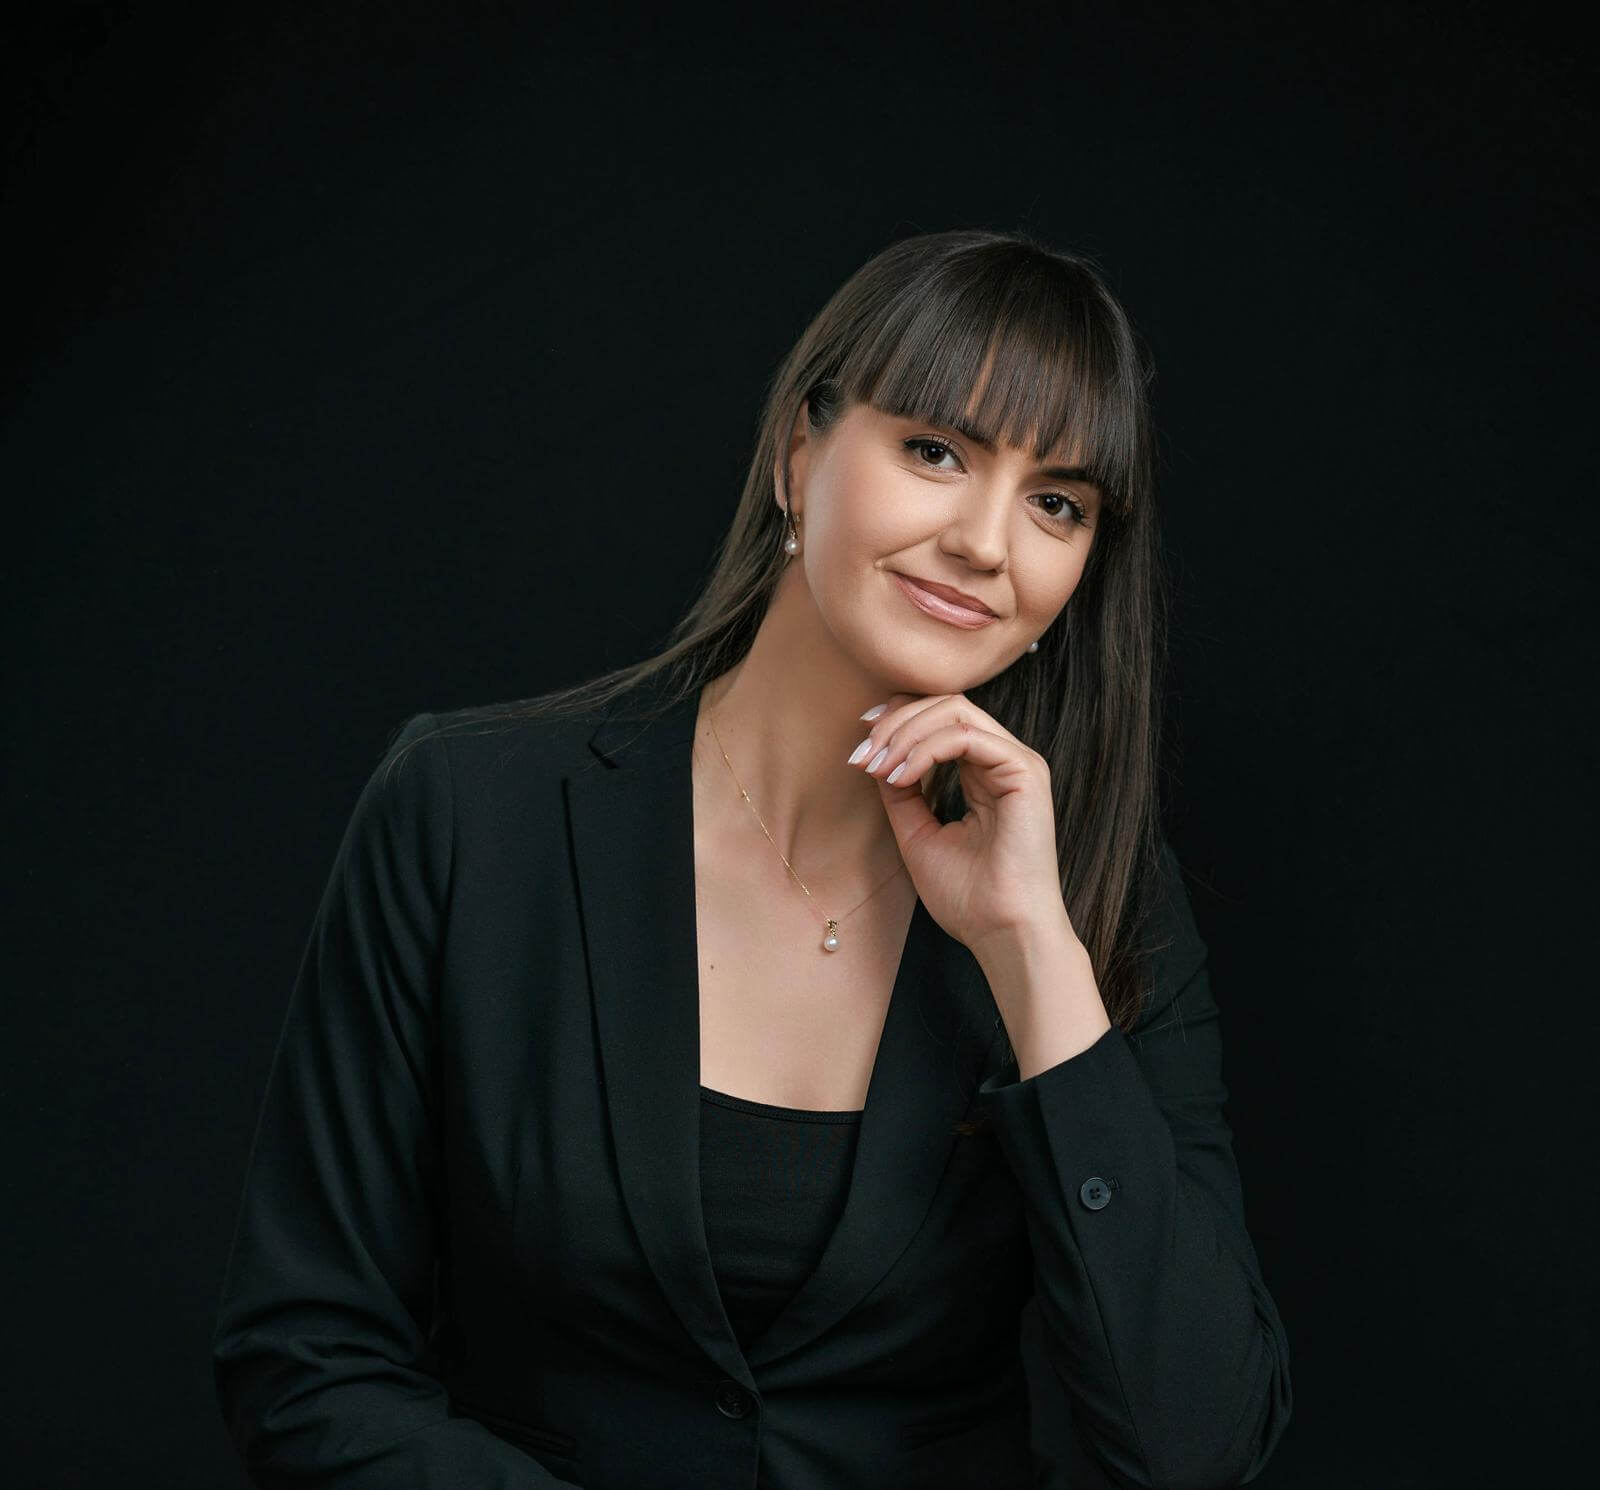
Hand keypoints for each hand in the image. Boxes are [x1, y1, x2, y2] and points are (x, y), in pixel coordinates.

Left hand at [846, 692, 1073, 954]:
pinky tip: (900, 776)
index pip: (941, 720)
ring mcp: (1018, 762)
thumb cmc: (967, 896)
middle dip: (895, 723)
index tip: (859, 744)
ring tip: (876, 766)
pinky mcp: (1025, 771)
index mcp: (986, 772)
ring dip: (905, 734)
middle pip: (946, 706)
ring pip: (955, 712)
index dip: (898, 720)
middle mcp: (1004, 760)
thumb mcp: (917, 834)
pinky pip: (966, 737)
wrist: (1001, 932)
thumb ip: (902, 793)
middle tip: (861, 753)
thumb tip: (874, 756)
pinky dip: (925, 750)